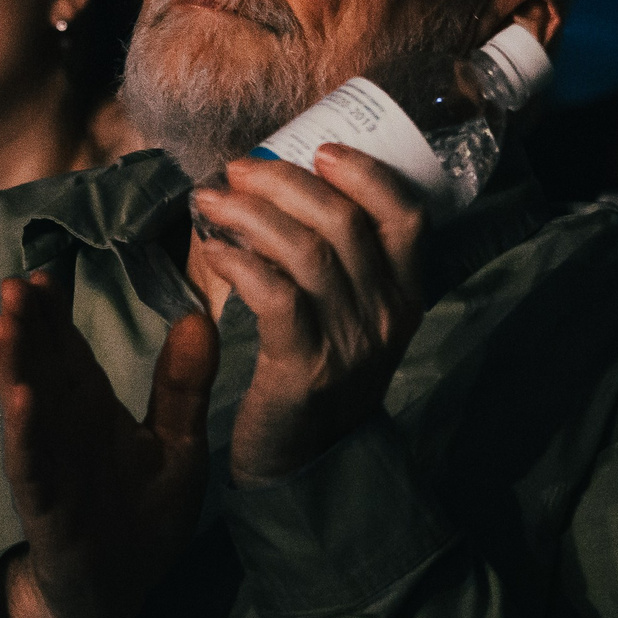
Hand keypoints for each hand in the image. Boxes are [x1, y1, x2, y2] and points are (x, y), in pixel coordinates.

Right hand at [0, 272, 218, 617]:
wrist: (121, 591)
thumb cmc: (144, 514)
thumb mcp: (178, 443)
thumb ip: (183, 385)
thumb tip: (199, 316)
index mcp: (92, 407)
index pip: (69, 348)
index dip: (56, 310)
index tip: (45, 266)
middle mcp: (64, 426)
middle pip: (41, 365)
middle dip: (28, 323)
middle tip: (16, 279)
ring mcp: (51, 462)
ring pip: (27, 404)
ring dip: (14, 363)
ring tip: (6, 320)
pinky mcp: (48, 502)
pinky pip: (33, 463)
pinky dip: (25, 432)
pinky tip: (20, 400)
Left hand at [189, 146, 425, 487]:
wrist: (307, 467)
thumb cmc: (318, 378)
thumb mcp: (351, 320)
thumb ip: (339, 265)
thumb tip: (289, 187)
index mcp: (405, 297)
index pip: (406, 217)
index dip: (367, 173)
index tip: (320, 149)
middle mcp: (386, 316)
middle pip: (344, 223)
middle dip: (285, 183)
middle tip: (238, 169)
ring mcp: (349, 343)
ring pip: (306, 252)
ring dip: (251, 215)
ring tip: (211, 199)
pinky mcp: (304, 368)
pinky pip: (275, 295)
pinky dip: (240, 262)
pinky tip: (212, 249)